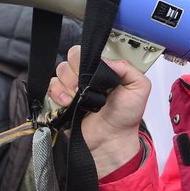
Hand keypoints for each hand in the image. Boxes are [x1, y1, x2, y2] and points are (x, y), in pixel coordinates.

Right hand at [48, 45, 151, 177]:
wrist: (110, 140)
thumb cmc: (126, 116)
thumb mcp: (139, 88)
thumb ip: (128, 68)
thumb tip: (105, 59)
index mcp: (105, 69)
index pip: (90, 50)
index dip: (89, 57)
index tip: (94, 69)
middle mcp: (88, 75)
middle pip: (72, 57)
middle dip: (76, 70)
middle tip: (85, 85)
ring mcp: (73, 86)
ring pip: (60, 70)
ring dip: (67, 84)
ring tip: (77, 97)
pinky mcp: (60, 99)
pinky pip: (50, 86)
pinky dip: (57, 94)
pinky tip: (68, 103)